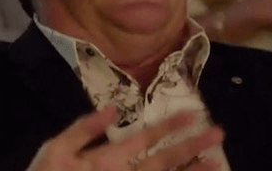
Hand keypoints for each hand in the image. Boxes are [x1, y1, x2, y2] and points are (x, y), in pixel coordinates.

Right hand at [27, 106, 223, 170]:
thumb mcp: (53, 150)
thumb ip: (82, 129)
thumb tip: (111, 109)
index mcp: (105, 161)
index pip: (144, 140)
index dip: (169, 126)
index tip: (193, 114)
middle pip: (162, 163)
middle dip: (191, 147)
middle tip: (218, 134)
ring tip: (216, 163)